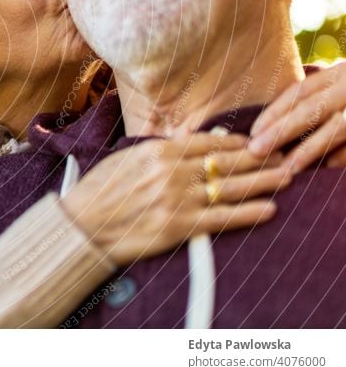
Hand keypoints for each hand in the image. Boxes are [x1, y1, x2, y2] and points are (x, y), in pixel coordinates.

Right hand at [60, 132, 291, 266]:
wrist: (82, 225)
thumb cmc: (99, 191)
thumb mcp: (126, 159)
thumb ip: (159, 150)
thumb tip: (186, 140)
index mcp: (158, 151)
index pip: (207, 142)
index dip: (235, 142)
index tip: (252, 143)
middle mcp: (172, 172)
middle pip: (225, 162)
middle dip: (258, 158)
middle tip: (280, 155)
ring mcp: (178, 199)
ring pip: (230, 187)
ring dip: (262, 181)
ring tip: (284, 177)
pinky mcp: (179, 226)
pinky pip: (222, 218)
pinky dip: (248, 213)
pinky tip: (268, 209)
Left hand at [249, 62, 345, 172]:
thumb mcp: (342, 86)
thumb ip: (319, 100)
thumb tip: (271, 130)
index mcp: (341, 73)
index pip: (301, 92)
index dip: (275, 112)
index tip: (252, 133)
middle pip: (313, 108)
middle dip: (282, 130)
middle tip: (256, 150)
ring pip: (337, 129)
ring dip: (311, 150)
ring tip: (286, 168)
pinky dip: (341, 158)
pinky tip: (324, 170)